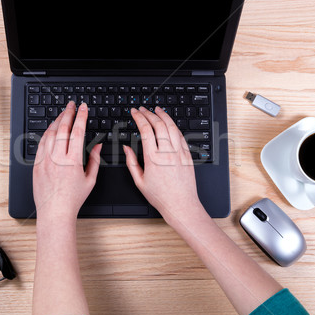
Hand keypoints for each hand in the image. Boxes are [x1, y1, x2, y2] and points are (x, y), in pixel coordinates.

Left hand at [33, 101, 101, 223]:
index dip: (81, 117)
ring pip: (50, 134)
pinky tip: (51, 130)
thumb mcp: (90, 180)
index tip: (83, 108)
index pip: (77, 132)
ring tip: (62, 114)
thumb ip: (94, 160)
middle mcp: (57, 158)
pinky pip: (41, 143)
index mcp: (73, 161)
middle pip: (62, 128)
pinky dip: (47, 133)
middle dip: (68, 113)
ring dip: (57, 121)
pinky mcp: (36, 164)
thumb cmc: (73, 198)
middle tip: (71, 105)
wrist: (54, 211)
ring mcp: (45, 160)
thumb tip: (97, 145)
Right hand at [123, 106, 208, 227]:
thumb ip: (131, 162)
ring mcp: (179, 153)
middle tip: (143, 109)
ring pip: (172, 127)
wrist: (181, 205)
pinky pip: (180, 136)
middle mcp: (167, 153)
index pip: (145, 130)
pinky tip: (169, 123)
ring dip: (163, 115)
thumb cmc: (161, 196)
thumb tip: (127, 148)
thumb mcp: (139, 181)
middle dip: (149, 113)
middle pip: (159, 124)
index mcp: (153, 158)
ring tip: (157, 110)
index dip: (139, 117)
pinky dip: (173, 126)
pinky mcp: (188, 155)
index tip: (134, 112)